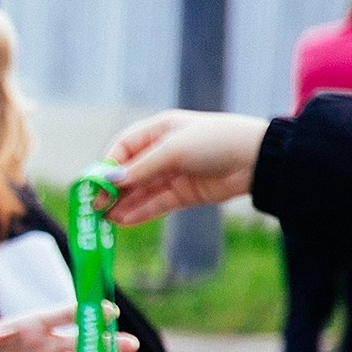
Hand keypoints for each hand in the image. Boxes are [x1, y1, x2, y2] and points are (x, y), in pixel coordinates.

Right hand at [100, 110, 269, 225]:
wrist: (257, 160)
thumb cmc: (214, 141)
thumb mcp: (173, 150)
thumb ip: (140, 168)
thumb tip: (109, 181)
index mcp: (159, 130)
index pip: (123, 147)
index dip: (108, 165)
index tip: (94, 184)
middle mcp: (163, 151)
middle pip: (130, 171)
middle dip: (112, 189)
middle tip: (94, 207)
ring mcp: (174, 173)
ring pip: (142, 191)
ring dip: (123, 204)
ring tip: (106, 219)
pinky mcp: (185, 193)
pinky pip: (157, 204)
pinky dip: (141, 212)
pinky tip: (124, 221)